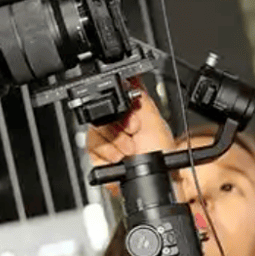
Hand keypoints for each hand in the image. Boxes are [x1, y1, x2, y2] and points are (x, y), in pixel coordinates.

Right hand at [86, 78, 175, 195]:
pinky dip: (106, 157)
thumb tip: (130, 73)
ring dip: (114, 145)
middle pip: (97, 116)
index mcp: (127, 115)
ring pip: (93, 134)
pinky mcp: (97, 161)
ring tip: (130, 152)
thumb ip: (139, 95)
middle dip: (118, 129)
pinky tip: (120, 160)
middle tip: (134, 138)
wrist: (162, 181)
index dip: (121, 111)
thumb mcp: (155, 120)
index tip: (134, 123)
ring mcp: (104, 144)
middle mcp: (113, 128)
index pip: (109, 99)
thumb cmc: (164, 155)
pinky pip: (90, 152)